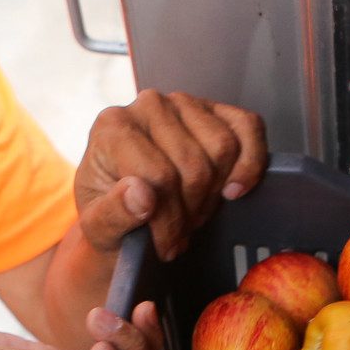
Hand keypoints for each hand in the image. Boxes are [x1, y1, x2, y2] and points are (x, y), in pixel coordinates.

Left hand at [74, 90, 268, 260]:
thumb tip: (142, 195)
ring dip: (215, 193)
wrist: (123, 205)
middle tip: (180, 231)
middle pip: (194, 165)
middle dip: (191, 211)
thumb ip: (112, 215)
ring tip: (194, 212)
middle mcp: (147, 104)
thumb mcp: (98, 228)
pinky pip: (248, 128)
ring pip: (223, 148)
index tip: (164, 247)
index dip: (168, 221)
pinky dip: (251, 161)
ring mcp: (183, 102)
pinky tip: (234, 189)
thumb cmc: (111, 214)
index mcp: (112, 127)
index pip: (158, 176)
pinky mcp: (214, 108)